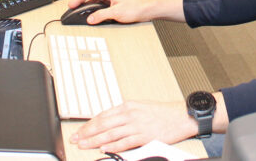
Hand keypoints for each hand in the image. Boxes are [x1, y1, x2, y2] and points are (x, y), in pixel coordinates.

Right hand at [64, 0, 150, 24]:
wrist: (146, 10)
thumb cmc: (136, 7)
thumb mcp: (116, 12)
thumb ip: (102, 15)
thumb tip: (90, 18)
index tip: (72, 4)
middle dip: (80, 1)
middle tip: (72, 8)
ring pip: (94, 1)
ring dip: (87, 6)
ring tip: (79, 12)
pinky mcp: (113, 5)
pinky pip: (99, 6)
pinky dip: (93, 10)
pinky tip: (91, 15)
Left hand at [71, 100, 196, 153]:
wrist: (180, 116)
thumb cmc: (162, 112)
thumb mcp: (139, 107)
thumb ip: (124, 114)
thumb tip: (109, 122)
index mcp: (127, 106)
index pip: (103, 115)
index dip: (89, 124)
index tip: (80, 131)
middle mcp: (130, 114)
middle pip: (103, 124)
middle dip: (87, 132)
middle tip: (76, 139)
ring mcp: (137, 125)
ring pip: (111, 133)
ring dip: (95, 140)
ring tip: (84, 145)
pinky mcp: (144, 136)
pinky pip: (125, 142)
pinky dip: (113, 145)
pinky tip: (104, 148)